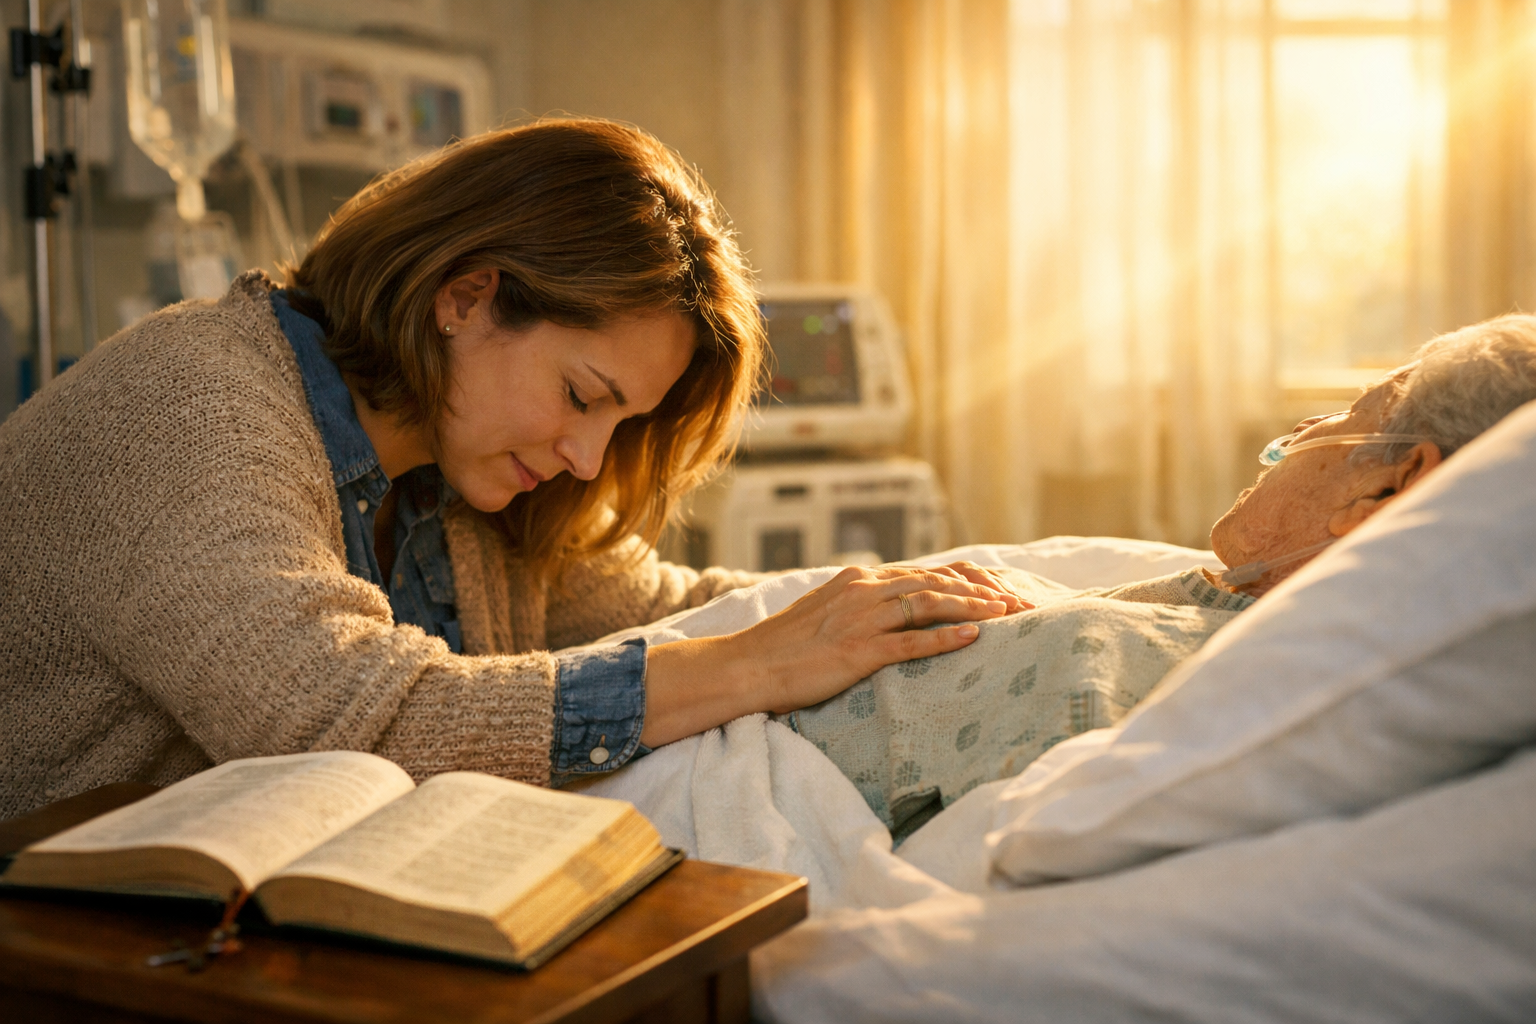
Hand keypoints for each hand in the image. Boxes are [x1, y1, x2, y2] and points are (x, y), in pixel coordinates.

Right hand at [642, 564, 1032, 746]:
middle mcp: (863, 591)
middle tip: (1022, 601)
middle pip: (936, 582)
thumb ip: (863, 606)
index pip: (926, 572)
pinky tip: (974, 638)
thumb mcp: (827, 613)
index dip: (970, 580)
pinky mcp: (857, 652)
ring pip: (929, 604)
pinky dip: (945, 637)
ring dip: (974, 608)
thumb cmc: (786, 647)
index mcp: (859, 581)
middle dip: (984, 591)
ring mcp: (860, 620)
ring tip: (1010, 614)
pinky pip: (909, 642)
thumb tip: (897, 608)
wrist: (746, 667)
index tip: (1002, 589)